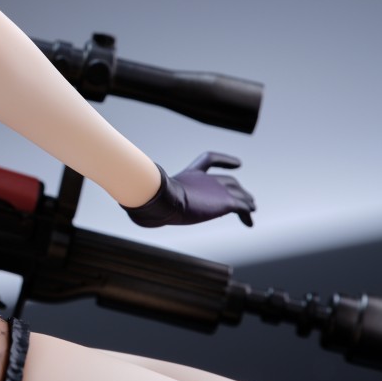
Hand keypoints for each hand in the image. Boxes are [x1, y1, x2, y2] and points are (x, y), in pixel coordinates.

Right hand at [124, 152, 255, 228]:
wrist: (165, 200)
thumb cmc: (152, 199)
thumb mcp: (150, 197)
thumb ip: (146, 200)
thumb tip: (129, 209)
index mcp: (190, 174)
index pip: (208, 159)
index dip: (224, 159)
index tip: (238, 163)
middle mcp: (207, 179)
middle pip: (229, 180)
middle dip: (238, 187)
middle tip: (246, 196)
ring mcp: (218, 189)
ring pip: (240, 193)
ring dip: (247, 200)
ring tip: (252, 207)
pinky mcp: (226, 202)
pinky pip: (243, 207)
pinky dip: (248, 213)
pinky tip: (250, 220)